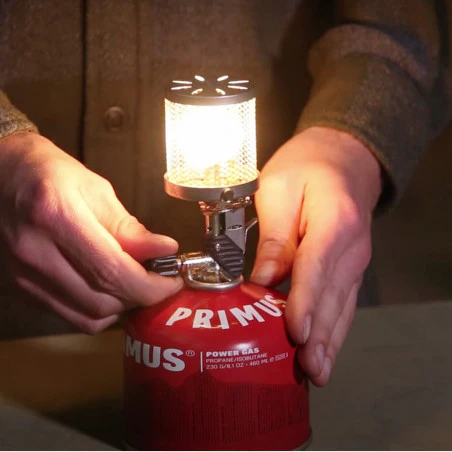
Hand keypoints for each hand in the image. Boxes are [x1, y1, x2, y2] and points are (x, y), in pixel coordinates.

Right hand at [0, 132, 182, 332]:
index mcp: (56, 217)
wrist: (2, 176)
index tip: (172, 281)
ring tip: (136, 285)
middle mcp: (34, 252)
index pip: (111, 271)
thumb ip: (130, 227)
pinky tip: (110, 290)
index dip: (150, 286)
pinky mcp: (22, 288)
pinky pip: (71, 315)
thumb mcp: (97, 190)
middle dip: (141, 298)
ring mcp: (24, 275)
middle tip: (159, 281)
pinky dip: (99, 311)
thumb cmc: (51, 174)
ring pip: (87, 317)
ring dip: (122, 307)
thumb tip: (165, 250)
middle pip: (101, 301)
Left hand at [251, 127, 380, 385]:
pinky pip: (342, 301)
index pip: (317, 267)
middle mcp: (352, 246)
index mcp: (334, 220)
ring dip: (330, 340)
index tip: (295, 331)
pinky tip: (325, 349)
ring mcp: (355, 259)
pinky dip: (334, 328)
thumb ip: (274, 236)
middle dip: (320, 334)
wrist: (342, 158)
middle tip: (307, 368)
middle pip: (333, 295)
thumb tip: (261, 279)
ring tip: (318, 372)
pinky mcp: (349, 267)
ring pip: (342, 305)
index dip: (305, 301)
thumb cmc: (307, 167)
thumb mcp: (279, 188)